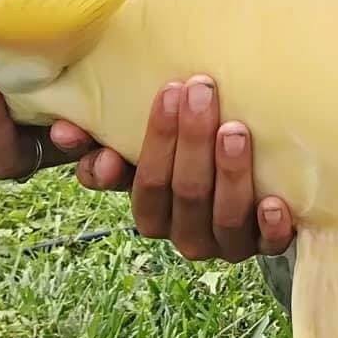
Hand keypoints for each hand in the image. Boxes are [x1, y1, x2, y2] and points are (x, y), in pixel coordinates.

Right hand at [125, 75, 294, 262]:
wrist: (259, 182)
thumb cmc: (191, 157)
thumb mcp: (149, 151)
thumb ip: (107, 141)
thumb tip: (64, 129)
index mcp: (155, 214)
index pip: (148, 185)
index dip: (156, 142)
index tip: (167, 94)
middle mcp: (188, 234)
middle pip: (188, 193)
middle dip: (194, 140)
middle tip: (202, 91)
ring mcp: (229, 243)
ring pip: (225, 216)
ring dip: (230, 174)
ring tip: (235, 130)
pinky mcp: (268, 244)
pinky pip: (269, 245)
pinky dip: (270, 227)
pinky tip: (273, 201)